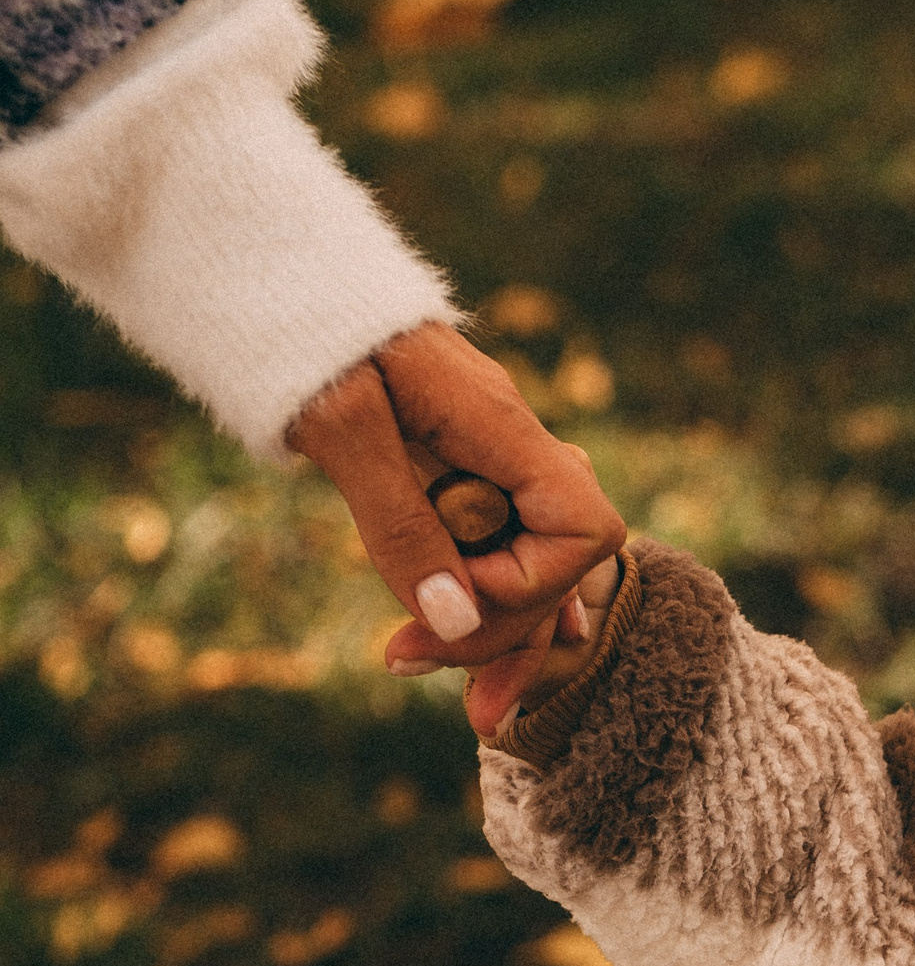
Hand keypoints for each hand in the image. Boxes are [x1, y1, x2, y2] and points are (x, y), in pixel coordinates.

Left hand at [285, 322, 625, 717]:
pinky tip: (463, 648)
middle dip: (500, 627)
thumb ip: (403, 526)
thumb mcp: (345, 431)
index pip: (585, 528)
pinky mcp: (453, 467)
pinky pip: (491, 541)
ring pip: (526, 559)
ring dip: (489, 629)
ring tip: (433, 685)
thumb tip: (455, 620)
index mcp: (503, 428)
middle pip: (558, 560)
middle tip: (403, 662)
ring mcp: (486, 457)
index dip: (534, 582)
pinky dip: (477, 595)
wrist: (278, 280)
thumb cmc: (309, 340)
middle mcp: (511, 446)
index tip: (454, 594)